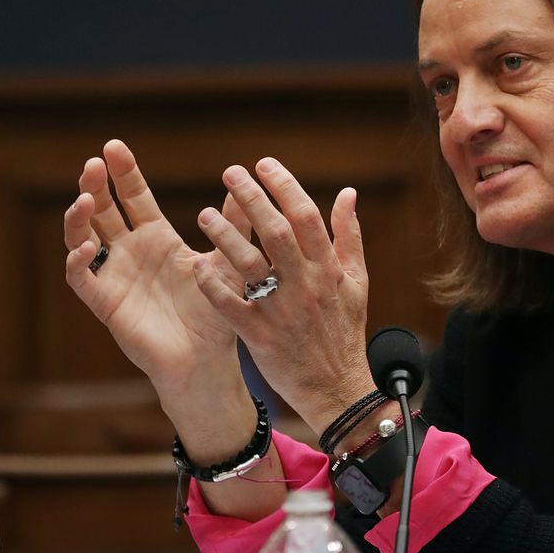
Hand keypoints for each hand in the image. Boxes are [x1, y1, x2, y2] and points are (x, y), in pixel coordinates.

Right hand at [64, 140, 244, 396]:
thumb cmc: (217, 315)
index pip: (133, 197)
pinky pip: (80, 277)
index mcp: (157, 239)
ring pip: (82, 237)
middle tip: (94, 162)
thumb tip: (245, 186)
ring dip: (79, 217)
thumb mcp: (228, 264)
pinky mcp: (104, 301)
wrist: (206, 361)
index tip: (113, 147)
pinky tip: (90, 246)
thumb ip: (235, 227)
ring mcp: (113, 275)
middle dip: (95, 185)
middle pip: (103, 209)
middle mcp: (130, 252)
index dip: (122, 173)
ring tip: (86, 199)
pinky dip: (79, 260)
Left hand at [192, 157, 375, 432]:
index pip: (307, 217)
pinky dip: (214, 286)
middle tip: (230, 172)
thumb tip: (347, 193)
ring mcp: (282, 311)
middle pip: (277, 232)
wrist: (337, 387)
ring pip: (251, 266)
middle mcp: (306, 285)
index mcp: (329, 269)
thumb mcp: (357, 282)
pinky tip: (196, 266)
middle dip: (253, 199)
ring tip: (203, 215)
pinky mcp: (260, 336)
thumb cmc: (344, 331)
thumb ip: (350, 236)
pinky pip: (232, 306)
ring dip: (226, 237)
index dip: (285, 186)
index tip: (264, 164)